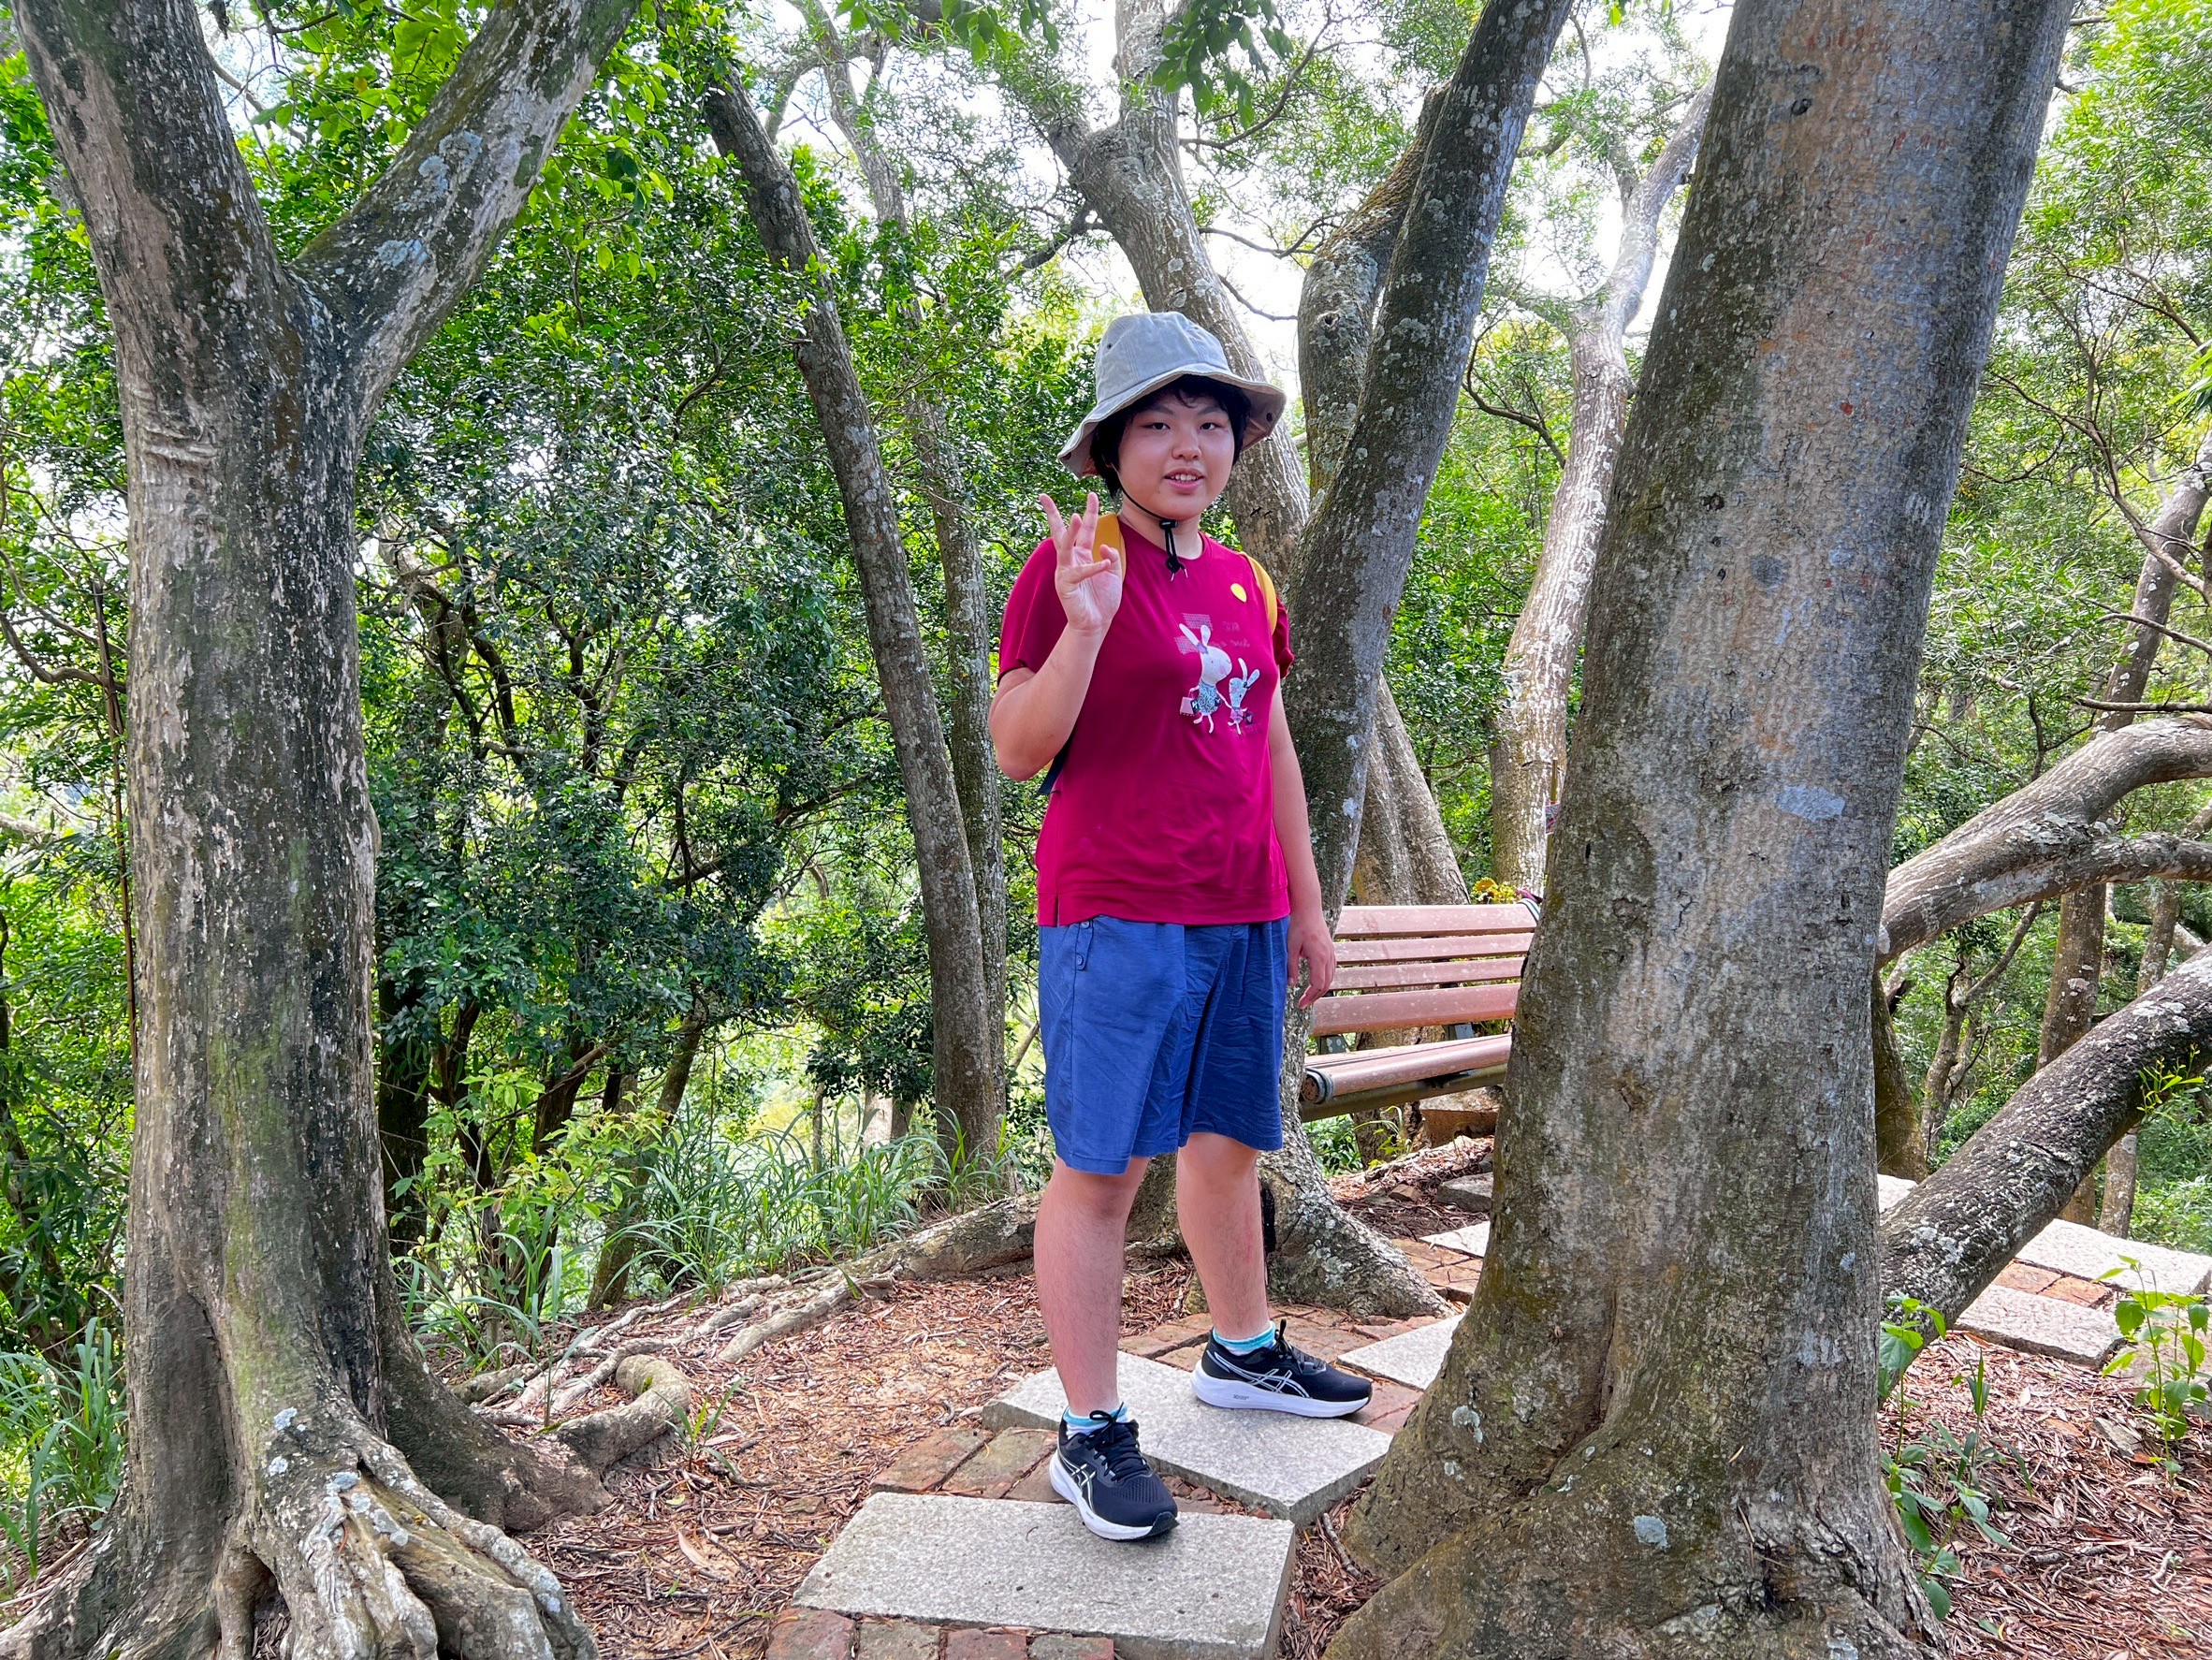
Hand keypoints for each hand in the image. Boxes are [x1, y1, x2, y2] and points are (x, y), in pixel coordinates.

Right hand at [1040, 492, 1121, 637]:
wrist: (1096, 624)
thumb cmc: (1102, 600)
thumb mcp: (1114, 574)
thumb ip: (1112, 557)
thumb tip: (1105, 546)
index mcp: (1082, 555)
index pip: (1084, 529)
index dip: (1089, 512)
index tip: (1092, 494)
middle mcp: (1071, 560)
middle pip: (1060, 532)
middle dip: (1052, 514)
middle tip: (1044, 496)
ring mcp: (1066, 571)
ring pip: (1064, 547)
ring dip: (1070, 532)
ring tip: (1075, 517)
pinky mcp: (1066, 585)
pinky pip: (1079, 572)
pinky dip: (1093, 568)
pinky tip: (1105, 564)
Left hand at [1287, 906, 1335, 1009]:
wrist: (1309, 909)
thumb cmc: (1298, 927)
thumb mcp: (1291, 948)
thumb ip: (1291, 967)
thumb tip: (1291, 985)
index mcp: (1319, 958)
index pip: (1318, 984)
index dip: (1309, 997)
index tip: (1300, 1004)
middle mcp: (1328, 957)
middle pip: (1326, 984)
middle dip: (1315, 996)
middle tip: (1303, 1004)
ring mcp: (1331, 953)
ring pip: (1330, 977)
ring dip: (1320, 989)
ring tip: (1309, 996)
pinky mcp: (1330, 950)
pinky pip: (1331, 969)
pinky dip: (1324, 979)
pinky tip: (1316, 982)